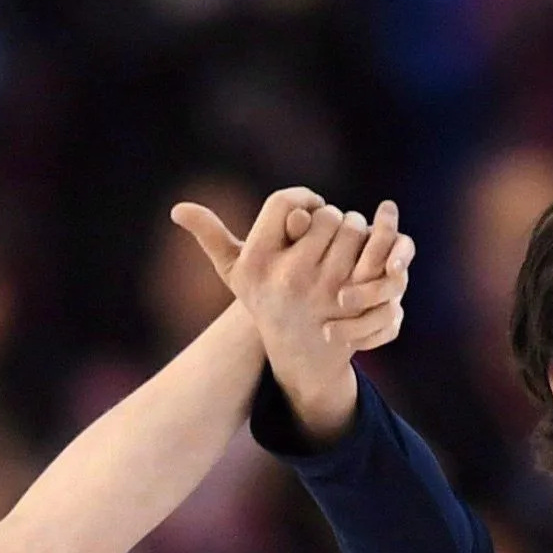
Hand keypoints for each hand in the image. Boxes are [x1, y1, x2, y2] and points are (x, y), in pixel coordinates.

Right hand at [173, 190, 412, 442]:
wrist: (300, 354)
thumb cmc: (264, 301)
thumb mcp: (235, 273)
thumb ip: (210, 236)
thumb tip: (177, 210)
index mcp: (257, 264)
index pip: (284, 203)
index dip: (303, 198)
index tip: (309, 208)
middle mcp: (288, 277)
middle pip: (325, 215)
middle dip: (332, 217)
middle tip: (330, 229)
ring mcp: (323, 290)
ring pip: (353, 229)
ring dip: (356, 230)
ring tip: (346, 241)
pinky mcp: (354, 300)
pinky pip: (372, 251)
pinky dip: (375, 247)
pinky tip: (365, 254)